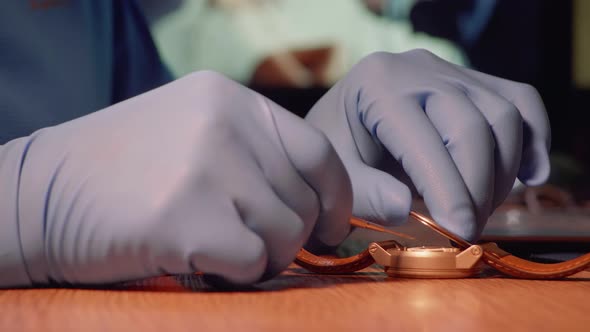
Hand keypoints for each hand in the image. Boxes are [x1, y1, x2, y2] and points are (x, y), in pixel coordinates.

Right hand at [0, 71, 350, 286]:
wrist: (42, 194)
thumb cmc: (125, 173)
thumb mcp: (196, 135)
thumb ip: (258, 156)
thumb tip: (326, 203)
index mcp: (230, 100)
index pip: (318, 152)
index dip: (338, 198)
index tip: (332, 227)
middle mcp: (224, 123)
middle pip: (304, 200)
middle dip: (290, 236)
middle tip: (249, 244)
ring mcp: (204, 166)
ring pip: (286, 234)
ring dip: (262, 257)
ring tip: (218, 248)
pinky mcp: (185, 216)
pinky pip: (252, 261)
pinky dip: (233, 273)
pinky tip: (197, 260)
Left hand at [305, 50, 549, 240]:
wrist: (344, 123)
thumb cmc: (337, 150)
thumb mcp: (335, 174)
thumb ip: (363, 193)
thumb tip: (405, 207)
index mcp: (376, 84)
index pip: (424, 138)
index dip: (448, 188)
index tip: (460, 232)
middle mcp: (418, 67)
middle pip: (474, 124)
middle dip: (477, 188)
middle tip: (467, 232)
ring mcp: (451, 71)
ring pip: (505, 115)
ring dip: (502, 173)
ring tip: (479, 211)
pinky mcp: (476, 81)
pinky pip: (522, 102)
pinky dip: (533, 141)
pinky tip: (527, 177)